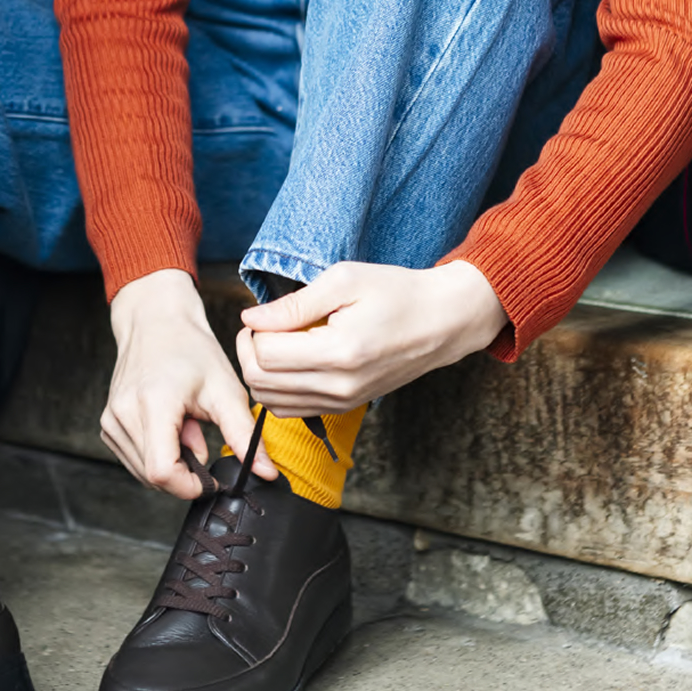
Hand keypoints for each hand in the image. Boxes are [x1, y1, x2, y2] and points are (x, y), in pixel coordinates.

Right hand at [104, 269, 276, 498]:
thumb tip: (265, 473)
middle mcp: (123, 414)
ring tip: (184, 425)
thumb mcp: (226, 390)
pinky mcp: (107, 425)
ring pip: (143, 472)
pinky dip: (156, 453)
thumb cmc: (191, 349)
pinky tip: (168, 425)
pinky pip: (134, 460)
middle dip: (184, 471)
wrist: (156, 322)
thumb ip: (245, 436)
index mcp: (152, 404)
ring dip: (171, 462)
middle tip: (199, 434)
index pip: (163, 473)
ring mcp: (110, 420)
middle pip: (154, 477)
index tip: (211, 476)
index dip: (191, 486)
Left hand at [236, 260, 506, 415]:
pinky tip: (289, 360)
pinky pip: (291, 410)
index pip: (265, 355)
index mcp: (340, 352)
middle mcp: (339, 386)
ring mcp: (342, 402)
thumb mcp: (344, 280)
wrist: (443, 321)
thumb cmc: (396, 292)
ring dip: (259, 372)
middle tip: (260, 326)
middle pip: (261, 383)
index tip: (262, 313)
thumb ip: (294, 304)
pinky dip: (277, 388)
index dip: (253, 331)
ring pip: (270, 402)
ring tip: (275, 341)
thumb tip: (250, 318)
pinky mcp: (344, 407)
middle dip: (248, 352)